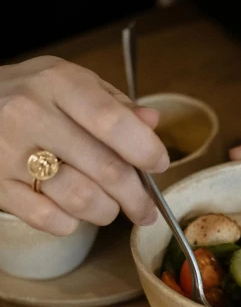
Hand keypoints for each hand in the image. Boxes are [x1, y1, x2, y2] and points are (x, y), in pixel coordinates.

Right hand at [0, 56, 168, 234]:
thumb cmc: (32, 94)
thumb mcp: (71, 82)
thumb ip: (114, 104)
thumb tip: (151, 124)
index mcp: (58, 83)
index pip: (113, 122)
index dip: (145, 149)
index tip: (159, 164)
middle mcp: (31, 114)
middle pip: (105, 169)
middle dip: (136, 197)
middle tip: (145, 209)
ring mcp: (9, 152)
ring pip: (80, 199)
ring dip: (105, 212)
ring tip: (108, 208)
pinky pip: (49, 219)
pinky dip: (71, 224)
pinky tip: (73, 214)